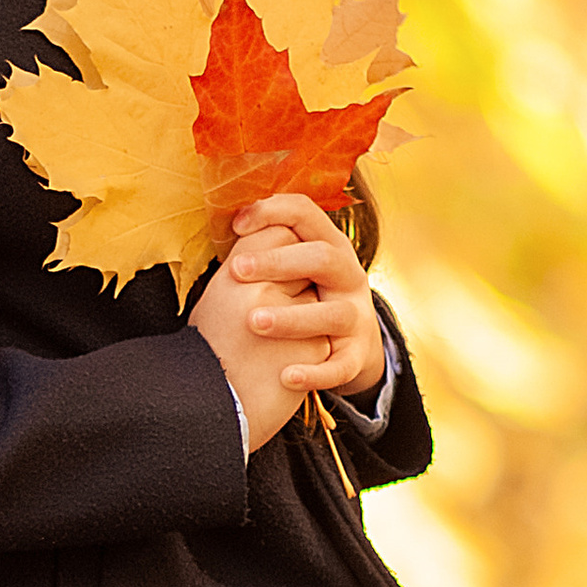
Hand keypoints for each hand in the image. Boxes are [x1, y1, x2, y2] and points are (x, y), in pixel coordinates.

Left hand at [190, 194, 382, 449]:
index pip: (307, 214)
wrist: (350, 346)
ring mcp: (355, 316)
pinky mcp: (355, 355)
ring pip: (332, 314)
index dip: (273, 211)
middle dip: (279, 263)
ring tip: (254, 322)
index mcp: (328, 245)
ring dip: (292, 318)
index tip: (236, 225)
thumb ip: (266, 246)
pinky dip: (315, 372)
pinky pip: (339, 366)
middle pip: (322, 258)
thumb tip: (231, 224)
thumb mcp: (293, 268)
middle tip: (236, 270)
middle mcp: (348, 276)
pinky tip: (286, 375)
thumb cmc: (304, 298)